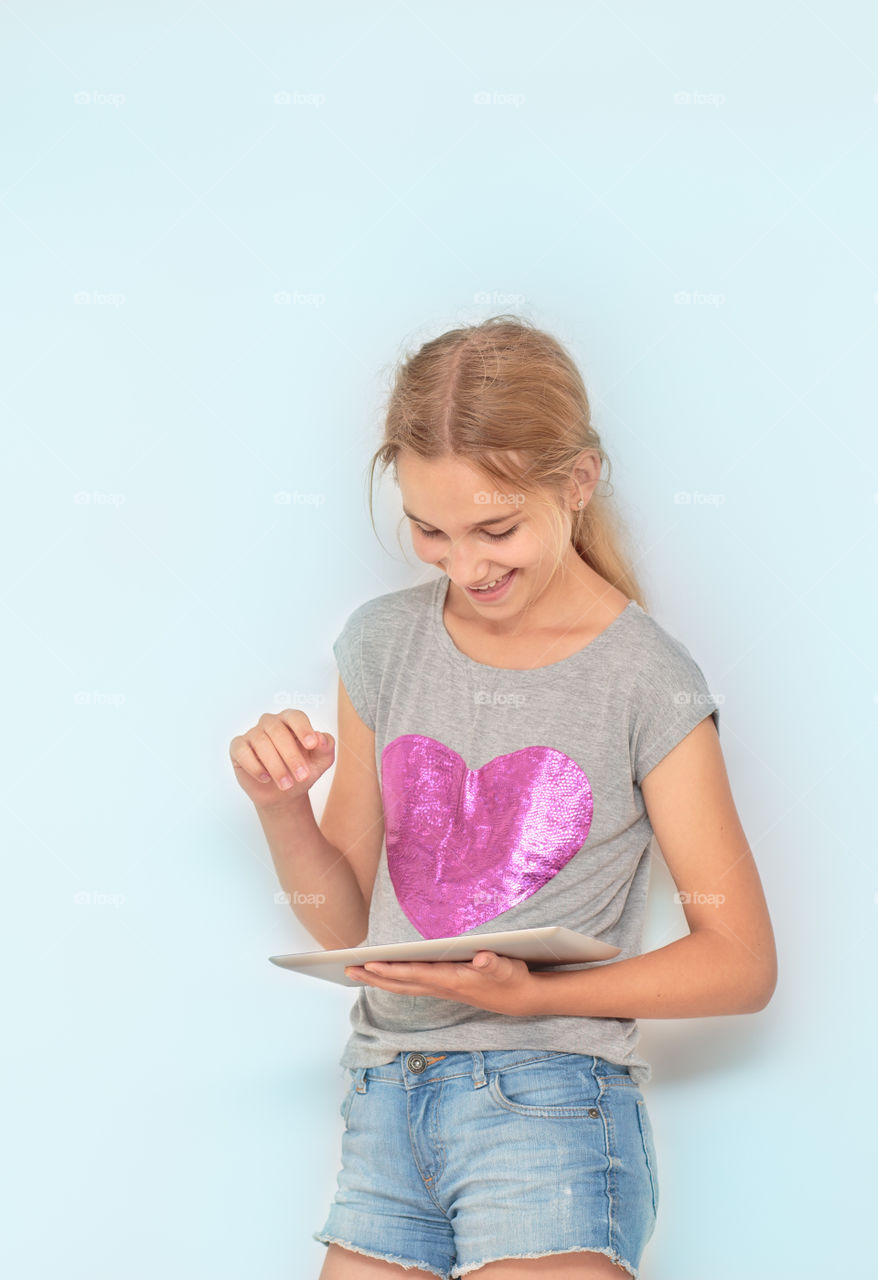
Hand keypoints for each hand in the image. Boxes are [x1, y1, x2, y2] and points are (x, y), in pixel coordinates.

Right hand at [229, 709, 334, 808]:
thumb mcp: (321, 761)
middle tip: (302, 776)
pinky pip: (242, 751)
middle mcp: (270, 723)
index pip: (295, 717)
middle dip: (291, 756)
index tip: (312, 744)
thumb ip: (326, 746)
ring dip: (275, 766)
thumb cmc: (301, 770)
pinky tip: (265, 778)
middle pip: (278, 731)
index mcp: (291, 721)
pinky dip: (254, 766)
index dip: (303, 728)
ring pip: (261, 742)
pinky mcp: (238, 748)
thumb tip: (320, 738)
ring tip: (286, 784)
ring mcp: (253, 734)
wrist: (284, 793)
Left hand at [343, 951, 538, 1016]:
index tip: (369, 964)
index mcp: (452, 980)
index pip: (416, 974)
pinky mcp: (444, 988)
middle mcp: (442, 987)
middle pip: (401, 983)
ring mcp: (441, 989)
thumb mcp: (507, 968)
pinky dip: (393, 980)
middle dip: (374, 977)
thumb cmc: (512, 979)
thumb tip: (481, 959)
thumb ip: (493, 963)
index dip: (392, 969)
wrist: (521, 999)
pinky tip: (382, 976)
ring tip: (355, 972)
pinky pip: (410, 985)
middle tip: (347, 969)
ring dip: (378, 980)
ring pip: (403, 986)